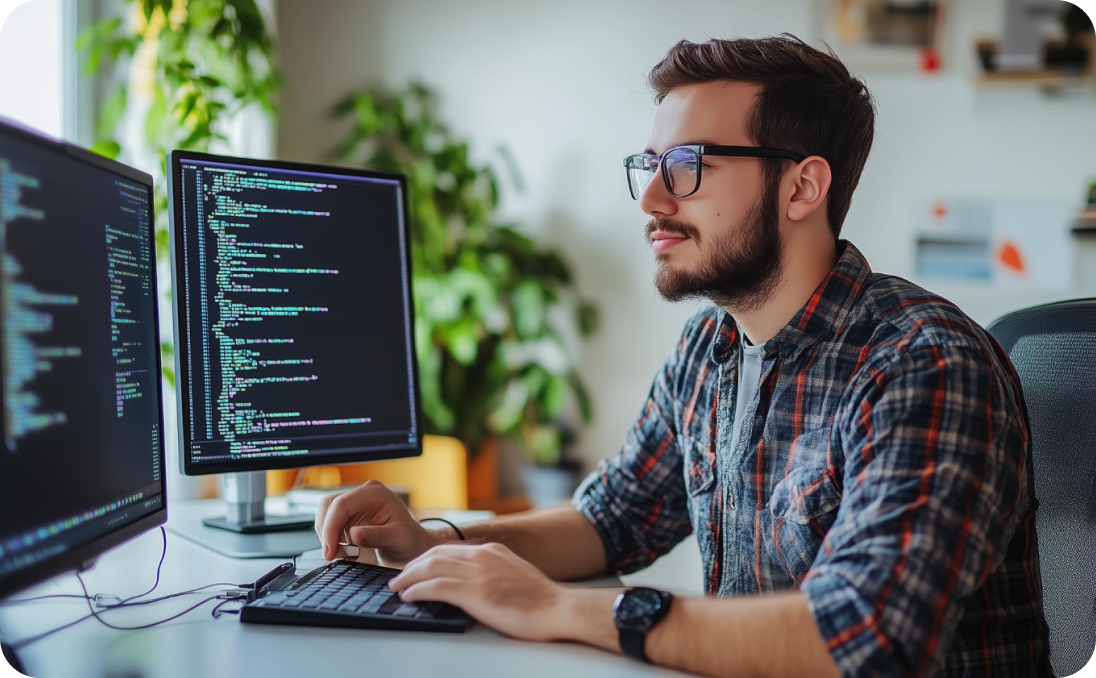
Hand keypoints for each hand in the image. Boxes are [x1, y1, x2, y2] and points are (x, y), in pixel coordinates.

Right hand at [314, 480, 440, 565]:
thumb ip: (376, 536)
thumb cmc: (410, 540)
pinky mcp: (349, 516)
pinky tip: (344, 552)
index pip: (342, 504)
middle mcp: (362, 494)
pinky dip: (332, 539)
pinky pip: (330, 524)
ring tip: (342, 555)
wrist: (412, 545)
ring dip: (328, 536)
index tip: (330, 549)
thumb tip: (353, 534)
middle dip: (327, 531)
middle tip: (333, 555)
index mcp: (375, 493)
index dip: (331, 526)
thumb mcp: (398, 540)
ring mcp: (354, 504)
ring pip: (326, 514)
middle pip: (329, 506)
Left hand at [388, 542, 575, 641]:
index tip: (416, 568)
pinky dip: (417, 590)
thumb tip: (478, 582)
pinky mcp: (474, 592)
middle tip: (400, 577)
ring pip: (431, 568)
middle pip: (435, 555)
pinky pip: (436, 587)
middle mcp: (482, 556)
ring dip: (409, 577)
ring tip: (397, 587)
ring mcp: (477, 573)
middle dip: (413, 566)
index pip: (450, 550)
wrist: (557, 607)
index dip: (428, 558)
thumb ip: (494, 572)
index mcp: (491, 551)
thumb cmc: (541, 599)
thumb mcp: (515, 574)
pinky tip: (409, 596)